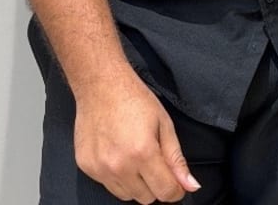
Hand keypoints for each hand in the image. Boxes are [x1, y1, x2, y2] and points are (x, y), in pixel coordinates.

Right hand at [73, 65, 200, 202]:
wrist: (100, 84)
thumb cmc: (134, 98)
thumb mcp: (164, 124)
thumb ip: (176, 159)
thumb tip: (190, 185)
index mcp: (143, 153)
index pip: (165, 192)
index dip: (176, 189)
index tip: (176, 182)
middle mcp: (120, 166)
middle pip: (146, 198)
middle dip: (155, 184)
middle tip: (153, 160)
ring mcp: (100, 169)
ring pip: (127, 195)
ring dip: (135, 183)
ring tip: (134, 155)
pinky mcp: (86, 167)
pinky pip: (108, 185)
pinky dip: (117, 176)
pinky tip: (118, 153)